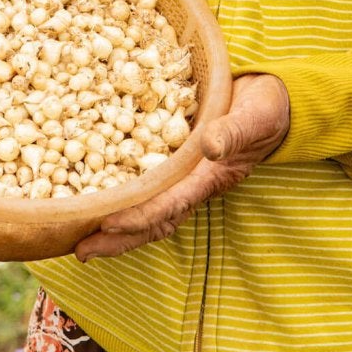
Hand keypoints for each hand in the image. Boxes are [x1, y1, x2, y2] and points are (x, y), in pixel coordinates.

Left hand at [74, 72, 290, 260]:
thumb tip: (210, 147)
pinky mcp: (177, 164)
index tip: (107, 224)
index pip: (170, 205)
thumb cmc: (266, 108)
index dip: (139, 217)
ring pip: (147, 213)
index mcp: (210, 177)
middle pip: (153, 222)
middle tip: (80, 251)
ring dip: (116, 230)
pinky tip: (94, 198)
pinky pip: (147, 189)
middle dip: (118, 240)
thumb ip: (234, 132)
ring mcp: (184, 178)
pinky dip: (122, 201)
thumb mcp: (255, 116)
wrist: (271, 100)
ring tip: (79, 241)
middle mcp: (194, 184)